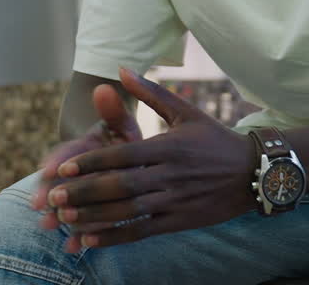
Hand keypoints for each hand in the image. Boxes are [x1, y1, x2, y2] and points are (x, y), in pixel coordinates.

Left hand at [44, 67, 256, 251]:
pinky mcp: (180, 221)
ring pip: (128, 211)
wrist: (255, 172)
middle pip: (120, 185)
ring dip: (93, 216)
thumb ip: (150, 93)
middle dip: (84, 192)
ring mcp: (175, 201)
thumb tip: (120, 68)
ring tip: (64, 218)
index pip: (123, 155)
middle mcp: (170, 175)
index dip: (91, 162)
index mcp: (168, 146)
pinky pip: (142, 231)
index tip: (63, 167)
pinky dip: (114, 236)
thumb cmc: (215, 138)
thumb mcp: (186, 111)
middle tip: (53, 197)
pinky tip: (89, 239)